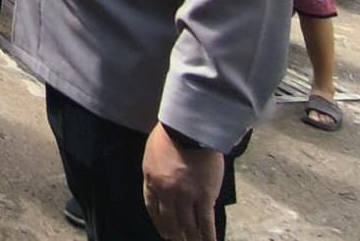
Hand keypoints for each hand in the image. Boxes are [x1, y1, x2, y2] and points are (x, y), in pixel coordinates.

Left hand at [142, 123, 224, 240]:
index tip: (164, 230)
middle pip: (170, 220)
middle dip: (174, 234)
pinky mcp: (204, 197)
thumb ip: (156, 173)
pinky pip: (206, 222)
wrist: (189, 130)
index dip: (159, 222)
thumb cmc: (170, 136)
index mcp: (152, 181)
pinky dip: (208, 235)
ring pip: (188, 224)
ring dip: (191, 238)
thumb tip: (161, 185)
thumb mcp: (152, 154)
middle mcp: (166, 193)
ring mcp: (185, 196)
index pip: (152, 207)